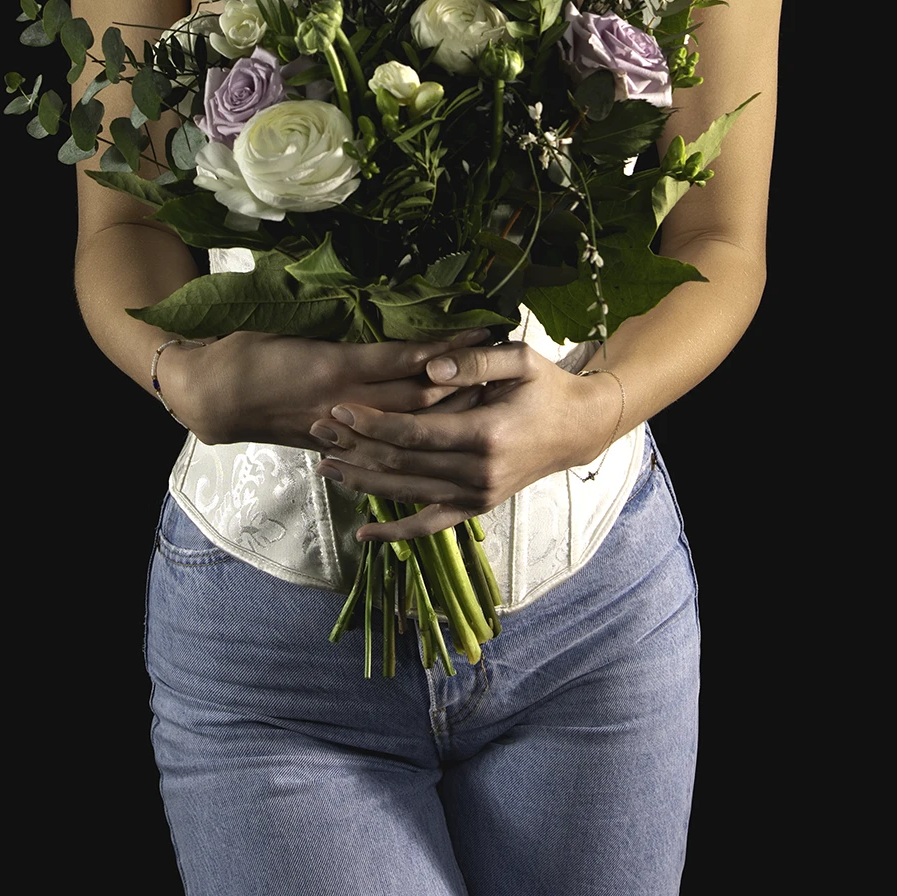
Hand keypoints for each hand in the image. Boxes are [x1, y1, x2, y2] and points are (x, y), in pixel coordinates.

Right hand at [161, 325, 493, 449]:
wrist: (211, 396)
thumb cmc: (247, 349)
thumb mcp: (294, 325)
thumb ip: (341, 325)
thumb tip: (386, 308)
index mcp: (336, 365)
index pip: (406, 358)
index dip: (447, 348)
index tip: (482, 330)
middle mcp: (345, 401)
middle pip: (417, 397)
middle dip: (461, 385)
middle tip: (500, 367)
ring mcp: (340, 426)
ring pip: (405, 425)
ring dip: (444, 412)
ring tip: (483, 396)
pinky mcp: (332, 442)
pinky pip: (382, 441)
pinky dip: (414, 433)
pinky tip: (438, 426)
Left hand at [309, 341, 623, 540]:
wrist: (578, 428)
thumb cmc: (546, 387)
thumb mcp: (520, 360)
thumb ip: (474, 362)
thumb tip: (428, 365)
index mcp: (485, 435)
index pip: (413, 433)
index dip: (372, 423)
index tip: (338, 408)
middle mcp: (478, 473)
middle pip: (402, 464)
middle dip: (356, 448)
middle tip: (317, 431)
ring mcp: (477, 495)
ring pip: (408, 494)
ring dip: (363, 482)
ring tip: (324, 467)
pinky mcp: (477, 508)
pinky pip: (430, 526)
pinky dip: (396, 533)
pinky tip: (363, 535)